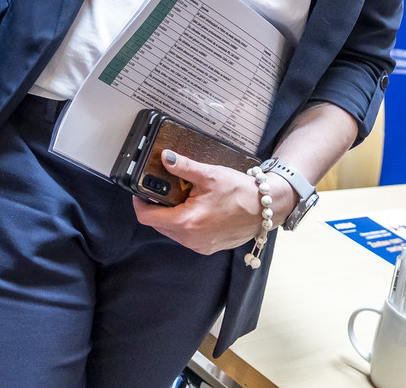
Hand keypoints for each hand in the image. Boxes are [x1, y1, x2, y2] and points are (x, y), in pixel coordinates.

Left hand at [132, 150, 293, 255]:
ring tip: (181, 198)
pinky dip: (184, 224)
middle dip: (156, 208)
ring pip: (172, 232)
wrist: (265, 208)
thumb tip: (165, 158)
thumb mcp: (209, 174)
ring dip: (170, 217)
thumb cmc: (240, 192)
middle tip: (163, 191)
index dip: (140, 203)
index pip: (147, 218)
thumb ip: (183, 167)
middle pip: (158, 225)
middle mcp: (190, 240)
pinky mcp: (208, 248)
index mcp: (186, 222)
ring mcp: (200, 246)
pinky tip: (194, 209)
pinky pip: (186, 237)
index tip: (141, 191)